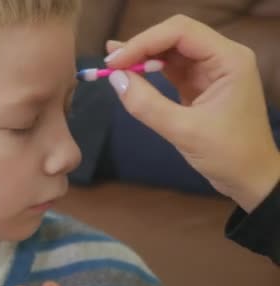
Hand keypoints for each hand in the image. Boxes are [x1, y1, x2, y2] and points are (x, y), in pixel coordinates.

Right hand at [105, 15, 279, 211]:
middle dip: (141, 46)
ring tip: (112, 63)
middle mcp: (222, 57)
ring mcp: (211, 70)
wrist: (250, 178)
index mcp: (229, 59)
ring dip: (142, 56)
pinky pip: (171, 69)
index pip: (180, 32)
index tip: (114, 63)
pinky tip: (129, 71)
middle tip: (110, 63)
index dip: (144, 42)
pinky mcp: (200, 84)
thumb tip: (114, 79)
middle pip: (174, 36)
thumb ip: (147, 104)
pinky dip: (149, 69)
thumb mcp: (184, 131)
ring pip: (170, 51)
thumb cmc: (228, 155)